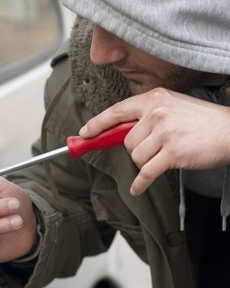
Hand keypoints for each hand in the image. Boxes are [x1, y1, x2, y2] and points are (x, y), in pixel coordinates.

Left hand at [79, 87, 229, 194]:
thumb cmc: (203, 122)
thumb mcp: (174, 107)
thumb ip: (149, 115)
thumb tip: (121, 132)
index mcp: (154, 99)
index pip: (117, 111)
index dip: (98, 124)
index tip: (84, 133)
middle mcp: (156, 113)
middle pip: (126, 141)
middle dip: (137, 150)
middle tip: (156, 149)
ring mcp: (164, 132)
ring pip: (136, 157)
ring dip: (146, 163)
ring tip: (166, 156)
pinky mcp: (172, 152)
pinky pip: (146, 173)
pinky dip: (140, 184)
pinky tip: (138, 188)